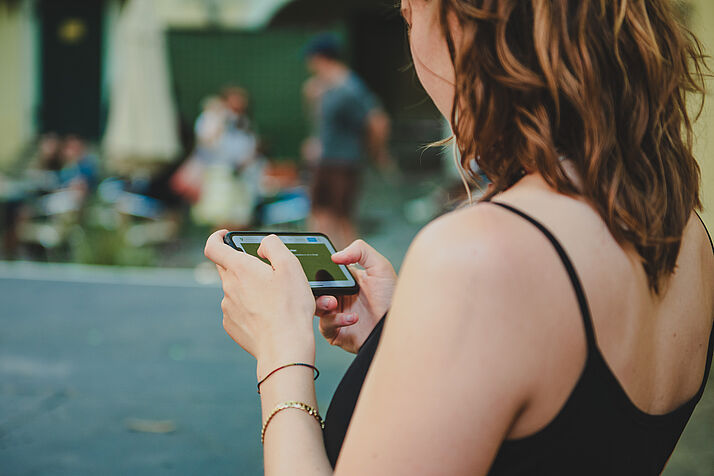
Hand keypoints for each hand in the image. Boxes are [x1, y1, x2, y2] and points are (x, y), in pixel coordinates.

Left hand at [204, 231, 316, 376]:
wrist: (284, 348)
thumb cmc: (290, 307)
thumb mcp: (291, 266)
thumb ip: (274, 246)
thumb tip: (263, 244)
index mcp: (240, 268)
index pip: (213, 246)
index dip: (217, 237)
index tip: (225, 234)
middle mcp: (228, 287)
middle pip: (228, 268)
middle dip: (244, 265)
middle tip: (267, 273)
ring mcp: (228, 308)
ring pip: (235, 290)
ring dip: (250, 289)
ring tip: (275, 300)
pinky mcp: (231, 326)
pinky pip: (238, 310)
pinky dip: (250, 309)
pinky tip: (268, 316)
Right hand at [316, 240, 396, 353]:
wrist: (399, 326)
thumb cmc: (392, 297)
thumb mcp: (380, 267)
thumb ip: (360, 251)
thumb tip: (335, 255)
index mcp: (346, 280)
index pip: (323, 272)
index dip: (316, 269)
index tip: (311, 266)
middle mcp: (339, 296)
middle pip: (315, 290)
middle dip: (315, 288)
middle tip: (323, 288)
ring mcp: (337, 314)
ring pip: (315, 307)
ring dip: (321, 304)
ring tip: (334, 303)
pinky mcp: (337, 332)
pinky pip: (325, 326)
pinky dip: (335, 321)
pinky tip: (352, 318)